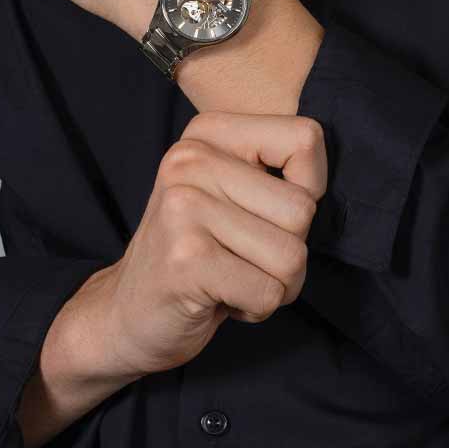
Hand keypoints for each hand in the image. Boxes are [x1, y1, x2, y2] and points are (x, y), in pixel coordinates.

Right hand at [96, 111, 328, 376]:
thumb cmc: (196, 252)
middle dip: (288, 249)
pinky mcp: (186, 260)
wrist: (124, 313)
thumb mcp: (231, 192)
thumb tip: (324, 180)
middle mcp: (190, 160)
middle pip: (303, 210)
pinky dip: (256, 308)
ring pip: (291, 256)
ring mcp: (184, 208)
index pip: (306, 138)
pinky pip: (268, 293)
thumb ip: (276, 173)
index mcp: (206, 133)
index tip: (270, 211)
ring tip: (232, 277)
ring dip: (274, 284)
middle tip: (242, 257)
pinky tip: (219, 298)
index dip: (309, 187)